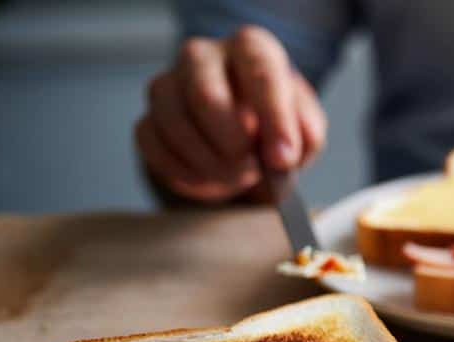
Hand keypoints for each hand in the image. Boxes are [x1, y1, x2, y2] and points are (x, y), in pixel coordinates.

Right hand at [134, 26, 326, 203]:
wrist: (246, 143)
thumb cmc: (277, 127)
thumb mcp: (306, 129)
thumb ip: (304, 136)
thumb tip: (282, 154)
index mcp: (251, 48)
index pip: (259, 71)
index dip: (272, 119)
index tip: (281, 159)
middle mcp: (203, 56)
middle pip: (204, 94)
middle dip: (231, 143)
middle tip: (253, 170)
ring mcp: (168, 85)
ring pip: (174, 123)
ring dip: (210, 164)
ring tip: (238, 178)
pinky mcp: (147, 119)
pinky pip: (153, 146)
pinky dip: (185, 174)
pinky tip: (211, 181)